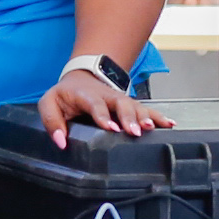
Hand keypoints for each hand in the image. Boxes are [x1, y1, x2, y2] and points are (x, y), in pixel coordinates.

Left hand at [36, 65, 169, 146]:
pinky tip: (169, 124)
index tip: (111, 128)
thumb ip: (52, 121)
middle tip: (134, 131)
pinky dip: (157, 116)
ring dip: (145, 116)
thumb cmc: (65, 94)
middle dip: (129, 117)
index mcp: (85, 95)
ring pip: (135, 106)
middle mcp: (106, 96)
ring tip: (152, 128)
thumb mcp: (50, 102)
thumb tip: (61, 141)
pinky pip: (145, 109)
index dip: (103, 116)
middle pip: (120, 104)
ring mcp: (119, 100)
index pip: (95, 104)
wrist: (81, 77)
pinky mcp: (128, 105)